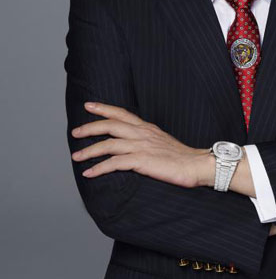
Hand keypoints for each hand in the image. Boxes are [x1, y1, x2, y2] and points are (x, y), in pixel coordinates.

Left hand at [71, 102, 206, 187]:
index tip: (89, 105)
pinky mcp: (142, 161)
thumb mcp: (162, 142)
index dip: (104, 108)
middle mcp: (142, 134)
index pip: (122, 113)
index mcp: (147, 128)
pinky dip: (99, 168)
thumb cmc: (182, 158)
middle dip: (89, 128)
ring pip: (108, 144)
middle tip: (75, 132)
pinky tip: (90, 173)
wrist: (197, 165)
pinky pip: (115, 163)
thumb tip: (134, 145)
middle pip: (110, 125)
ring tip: (76, 157)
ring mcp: (141, 146)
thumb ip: (147, 140)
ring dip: (89, 150)